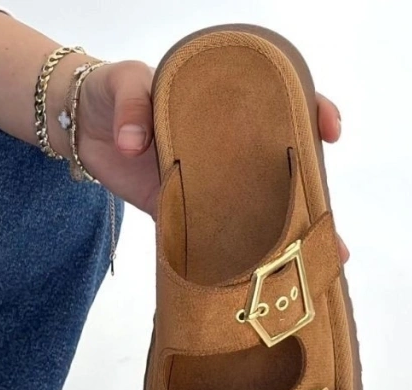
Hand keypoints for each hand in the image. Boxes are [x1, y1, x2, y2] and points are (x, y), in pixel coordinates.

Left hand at [78, 60, 349, 262]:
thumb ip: (132, 105)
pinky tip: (258, 283)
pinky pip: (215, 242)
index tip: (329, 131)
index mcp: (225, 106)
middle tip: (331, 233)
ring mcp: (209, 186)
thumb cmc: (110, 93)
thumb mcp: (123, 83)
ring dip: (285, 242)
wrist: (80, 129)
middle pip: (282, 171)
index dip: (312, 112)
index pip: (283, 103)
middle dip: (313, 200)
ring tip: (311, 270)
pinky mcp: (184, 216)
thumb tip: (134, 141)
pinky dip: (236, 264)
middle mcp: (227, 148)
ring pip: (257, 214)